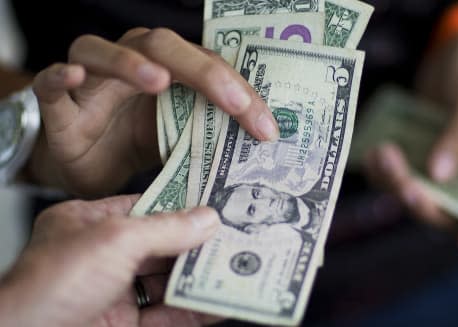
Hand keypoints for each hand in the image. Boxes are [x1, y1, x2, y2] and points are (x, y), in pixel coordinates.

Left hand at [0, 195, 220, 326]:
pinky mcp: (123, 326)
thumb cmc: (53, 286)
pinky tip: (220, 302)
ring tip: (238, 266)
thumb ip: (165, 227)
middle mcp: (100, 258)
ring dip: (201, 277)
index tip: (216, 204)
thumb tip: (207, 218)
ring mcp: (111, 295)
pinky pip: (167, 315)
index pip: (144, 207)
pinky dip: (196, 309)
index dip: (182, 205)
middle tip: (236, 236)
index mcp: (87, 225)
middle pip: (161, 246)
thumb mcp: (115, 240)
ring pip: (167, 282)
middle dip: (198, 244)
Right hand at [29, 28, 278, 196]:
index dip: (240, 94)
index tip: (266, 129)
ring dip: (132, 63)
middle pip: (164, 47)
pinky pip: (52, 82)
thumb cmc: (136, 144)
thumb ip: (206, 135)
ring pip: (105, 52)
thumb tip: (258, 149)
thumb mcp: (178, 141)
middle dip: (204, 73)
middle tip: (234, 104)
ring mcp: (93, 79)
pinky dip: (60, 76)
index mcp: (168, 70)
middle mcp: (132, 63)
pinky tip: (74, 76)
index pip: (208, 67)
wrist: (88, 165)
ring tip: (158, 82)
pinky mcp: (60, 103)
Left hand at [364, 33, 457, 248]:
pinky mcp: (418, 158)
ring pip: (420, 196)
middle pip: (451, 210)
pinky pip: (398, 176)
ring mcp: (443, 168)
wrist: (457, 49)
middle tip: (403, 183)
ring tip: (381, 153)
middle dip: (425, 204)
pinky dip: (382, 171)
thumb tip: (439, 175)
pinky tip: (370, 153)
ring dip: (397, 184)